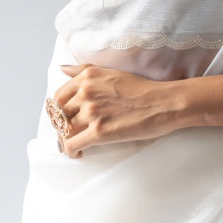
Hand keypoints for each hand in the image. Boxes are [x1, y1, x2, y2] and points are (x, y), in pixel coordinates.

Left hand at [52, 64, 178, 156]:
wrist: (163, 103)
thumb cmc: (142, 88)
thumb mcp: (111, 72)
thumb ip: (85, 70)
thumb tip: (63, 69)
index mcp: (87, 77)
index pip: (59, 96)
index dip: (59, 110)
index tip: (65, 118)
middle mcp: (86, 92)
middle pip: (59, 115)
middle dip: (62, 126)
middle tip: (71, 132)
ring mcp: (92, 112)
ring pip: (64, 131)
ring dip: (68, 139)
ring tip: (77, 142)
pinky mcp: (99, 132)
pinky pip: (72, 145)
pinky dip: (71, 152)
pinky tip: (79, 154)